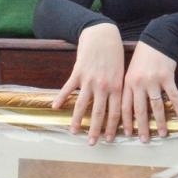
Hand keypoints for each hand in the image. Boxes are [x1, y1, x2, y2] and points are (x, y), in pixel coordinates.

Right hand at [51, 23, 124, 144]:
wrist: (103, 34)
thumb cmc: (115, 53)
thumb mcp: (122, 71)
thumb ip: (119, 88)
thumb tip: (121, 106)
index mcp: (117, 86)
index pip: (115, 113)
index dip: (111, 128)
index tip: (109, 140)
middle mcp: (104, 86)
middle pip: (98, 113)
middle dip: (95, 130)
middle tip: (92, 143)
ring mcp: (89, 80)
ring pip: (82, 105)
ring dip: (77, 120)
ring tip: (74, 132)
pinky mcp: (78, 72)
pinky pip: (68, 88)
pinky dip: (61, 98)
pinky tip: (55, 107)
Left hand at [120, 42, 177, 142]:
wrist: (157, 38)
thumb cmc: (143, 57)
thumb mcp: (130, 70)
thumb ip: (128, 87)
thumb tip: (123, 106)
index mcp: (127, 83)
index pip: (124, 107)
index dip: (124, 122)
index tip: (126, 134)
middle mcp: (138, 83)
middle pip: (139, 110)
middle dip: (142, 128)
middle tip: (144, 141)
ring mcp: (153, 80)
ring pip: (156, 106)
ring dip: (160, 122)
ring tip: (163, 134)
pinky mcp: (167, 76)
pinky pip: (173, 95)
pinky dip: (177, 107)